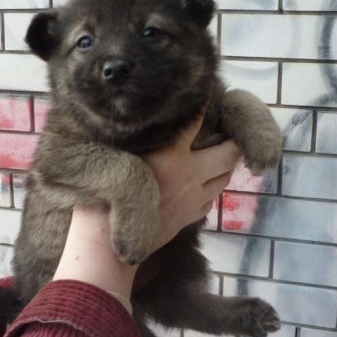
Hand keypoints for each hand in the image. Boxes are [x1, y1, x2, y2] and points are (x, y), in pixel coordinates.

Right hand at [54, 115, 240, 301]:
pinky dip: (211, 189)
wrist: (107, 242)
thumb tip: (146, 117)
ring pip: (224, 178)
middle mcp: (189, 174)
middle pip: (227, 153)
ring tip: (221, 156)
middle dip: (233, 141)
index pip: (196, 120)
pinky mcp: (190, 217)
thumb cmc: (102, 194)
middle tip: (230, 132)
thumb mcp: (116, 156)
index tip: (208, 93)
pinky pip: (211, 200)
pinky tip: (202, 185)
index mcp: (170, 155)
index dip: (204, 104)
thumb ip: (137, 137)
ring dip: (226, 166)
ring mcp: (193, 198)